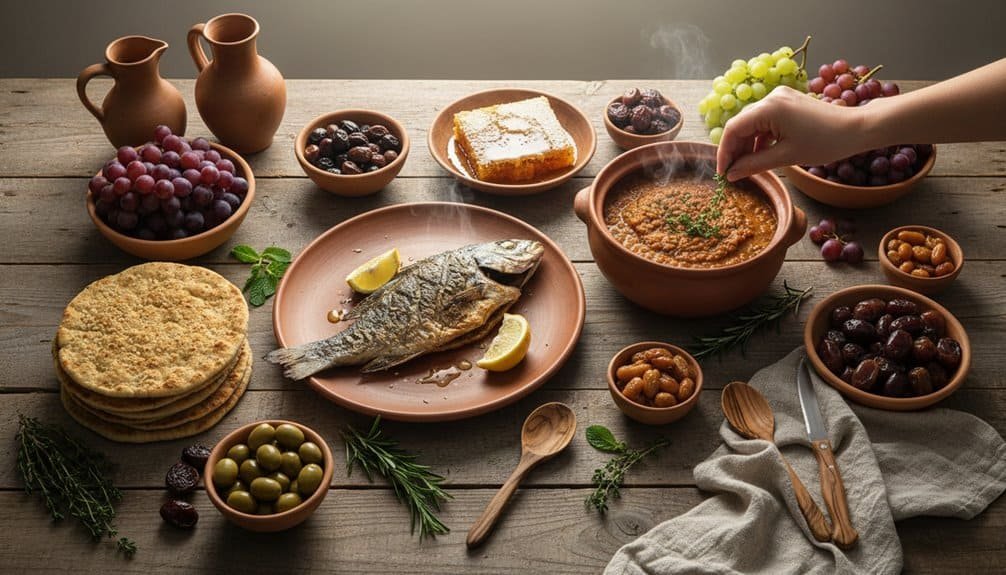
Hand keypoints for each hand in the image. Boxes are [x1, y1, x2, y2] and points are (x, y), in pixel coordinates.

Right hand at [716, 87, 868, 180]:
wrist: (856, 129)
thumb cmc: (825, 142)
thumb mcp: (786, 157)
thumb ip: (754, 164)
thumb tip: (732, 175)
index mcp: (769, 108)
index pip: (733, 129)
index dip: (724, 152)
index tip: (722, 172)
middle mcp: (771, 98)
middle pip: (741, 124)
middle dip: (734, 149)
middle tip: (732, 173)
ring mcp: (780, 98)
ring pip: (752, 123)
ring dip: (747, 145)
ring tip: (746, 167)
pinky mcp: (787, 103)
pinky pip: (765, 121)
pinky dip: (760, 138)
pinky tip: (760, 155)